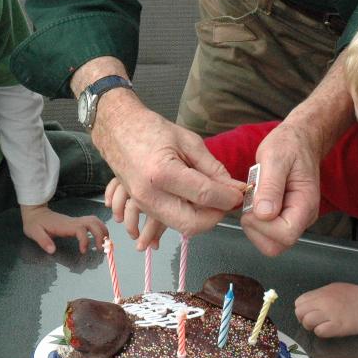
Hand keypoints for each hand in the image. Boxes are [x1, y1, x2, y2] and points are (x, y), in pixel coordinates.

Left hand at [20, 204, 107, 254]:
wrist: (35, 212)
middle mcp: (73, 221)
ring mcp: (75, 221)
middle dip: (101, 235)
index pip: (80, 229)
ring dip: (103, 231)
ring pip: (94, 221)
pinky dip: (99, 229)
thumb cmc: (35, 223)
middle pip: (93, 222)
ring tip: (105, 244)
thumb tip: (52, 250)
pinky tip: (100, 238)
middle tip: (101, 249)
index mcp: (64, 225)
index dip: (85, 240)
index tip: (83, 251)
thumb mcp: (34, 233)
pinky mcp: (76, 222)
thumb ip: (43, 241)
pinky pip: (92, 223)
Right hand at [91, 90, 244, 237]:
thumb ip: (213, 168)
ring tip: (211, 198)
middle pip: (193, 224)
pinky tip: (193, 200)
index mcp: (162, 173)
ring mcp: (142, 204)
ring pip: (182, 227)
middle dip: (216, 216)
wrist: (117, 129)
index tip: (240, 192)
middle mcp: (150, 195)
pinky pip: (170, 221)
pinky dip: (187, 216)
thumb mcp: (188, 141)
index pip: (205, 196)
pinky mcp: (141, 207)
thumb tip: (234, 188)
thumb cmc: (151, 129)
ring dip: (202, 217)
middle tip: (226, 200)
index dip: (228, 197)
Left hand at [241, 61, 353, 255]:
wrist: (299, 139)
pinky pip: (268, 232)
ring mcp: (294, 219)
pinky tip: (256, 200)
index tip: (253, 204)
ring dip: (255, 225)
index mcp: (305, 204)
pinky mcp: (284, 218)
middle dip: (256, 229)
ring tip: (254, 198)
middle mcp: (303, 217)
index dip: (262, 226)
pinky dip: (256, 222)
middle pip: (276, 245)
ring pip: (270, 242)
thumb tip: (264, 214)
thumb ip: (271, 186)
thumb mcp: (275, 158)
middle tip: (250, 203)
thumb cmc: (289, 145)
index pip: (285, 235)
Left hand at [294, 283, 357, 337]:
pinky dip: (321, 332)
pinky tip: (329, 330)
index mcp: (323, 292)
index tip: (307, 313)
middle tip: (312, 322)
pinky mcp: (337, 327)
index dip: (301, 309)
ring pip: (307, 322)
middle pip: (300, 312)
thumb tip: (309, 304)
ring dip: (311, 326)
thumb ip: (321, 295)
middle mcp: (324, 301)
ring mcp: (330, 314)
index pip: (300, 301)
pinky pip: (319, 331)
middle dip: (303, 318)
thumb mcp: (336, 289)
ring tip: (321, 326)